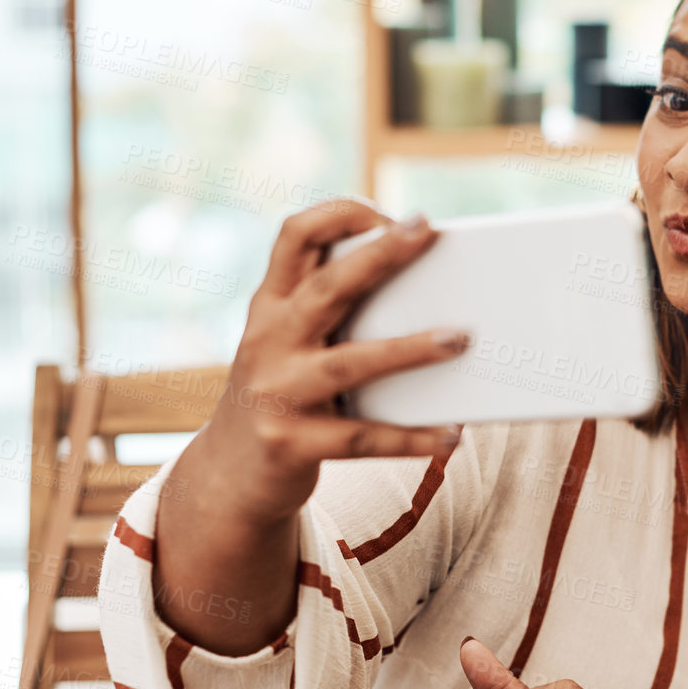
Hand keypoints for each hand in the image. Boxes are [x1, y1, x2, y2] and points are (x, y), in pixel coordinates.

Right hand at [199, 201, 471, 524]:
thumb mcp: (287, 343)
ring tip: (459, 339)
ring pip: (350, 363)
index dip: (337, 215)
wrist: (227, 474)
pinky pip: (361, 439)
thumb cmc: (282, 394)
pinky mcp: (290, 444)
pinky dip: (409, 438)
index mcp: (270, 306)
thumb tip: (427, 293)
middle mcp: (268, 341)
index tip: (386, 214)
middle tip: (426, 231)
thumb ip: (331, 313)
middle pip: (328, 287)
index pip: (294, 236)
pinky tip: (449, 435)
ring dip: (409, 349)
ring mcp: (276, 392)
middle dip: (380, 255)